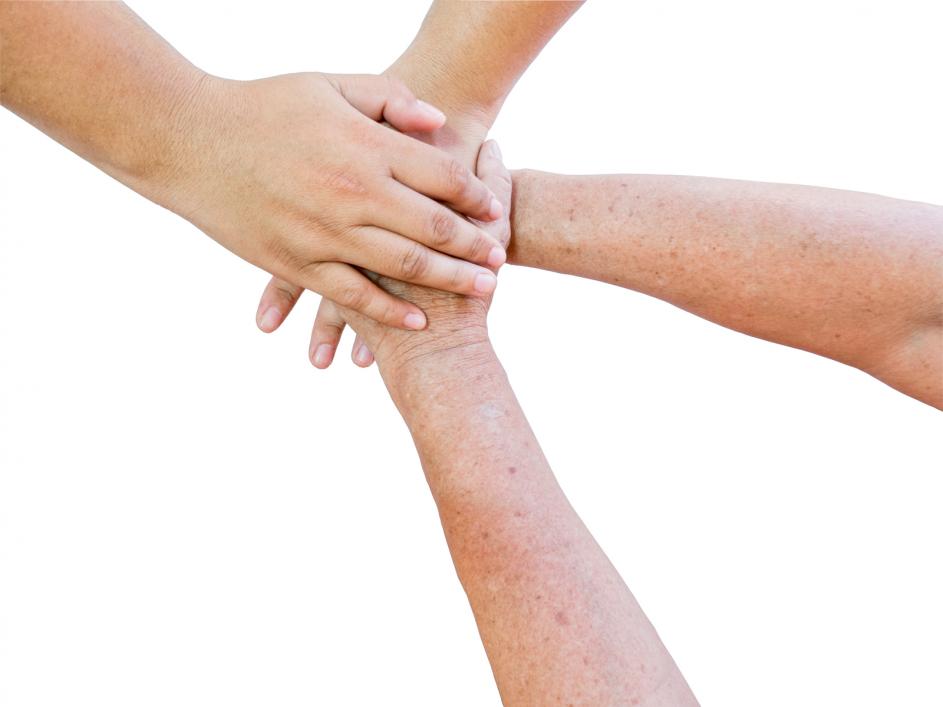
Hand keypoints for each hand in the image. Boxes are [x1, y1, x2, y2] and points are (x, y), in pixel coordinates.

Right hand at [253, 69, 494, 358]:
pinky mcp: (296, 263)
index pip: (441, 175)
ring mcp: (324, 233)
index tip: (494, 211)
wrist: (188, 140)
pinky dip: (388, 312)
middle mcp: (352, 193)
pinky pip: (352, 295)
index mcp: (364, 146)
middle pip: (434, 226)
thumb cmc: (262, 106)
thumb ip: (389, 97)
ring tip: (482, 290)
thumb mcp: (329, 83)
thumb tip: (439, 121)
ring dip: (449, 280)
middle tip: (501, 261)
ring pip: (403, 266)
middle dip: (475, 245)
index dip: (476, 195)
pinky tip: (417, 321)